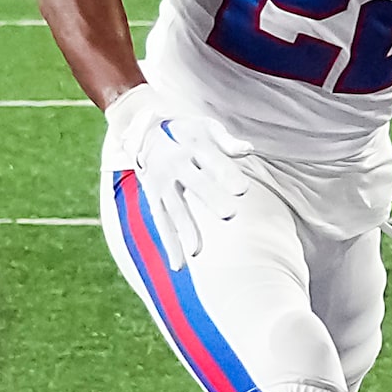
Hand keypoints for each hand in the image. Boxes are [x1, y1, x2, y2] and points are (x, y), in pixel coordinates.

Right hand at [103, 83, 249, 268]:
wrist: (142, 129)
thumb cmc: (185, 129)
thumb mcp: (206, 126)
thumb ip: (227, 141)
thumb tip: (249, 149)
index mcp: (191, 145)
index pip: (212, 161)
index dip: (226, 174)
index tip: (243, 190)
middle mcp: (173, 165)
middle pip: (194, 184)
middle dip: (210, 198)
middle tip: (229, 214)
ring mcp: (161, 183)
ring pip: (173, 209)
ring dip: (185, 230)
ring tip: (198, 252)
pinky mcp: (153, 198)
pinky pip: (161, 223)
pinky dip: (169, 244)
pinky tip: (179, 265)